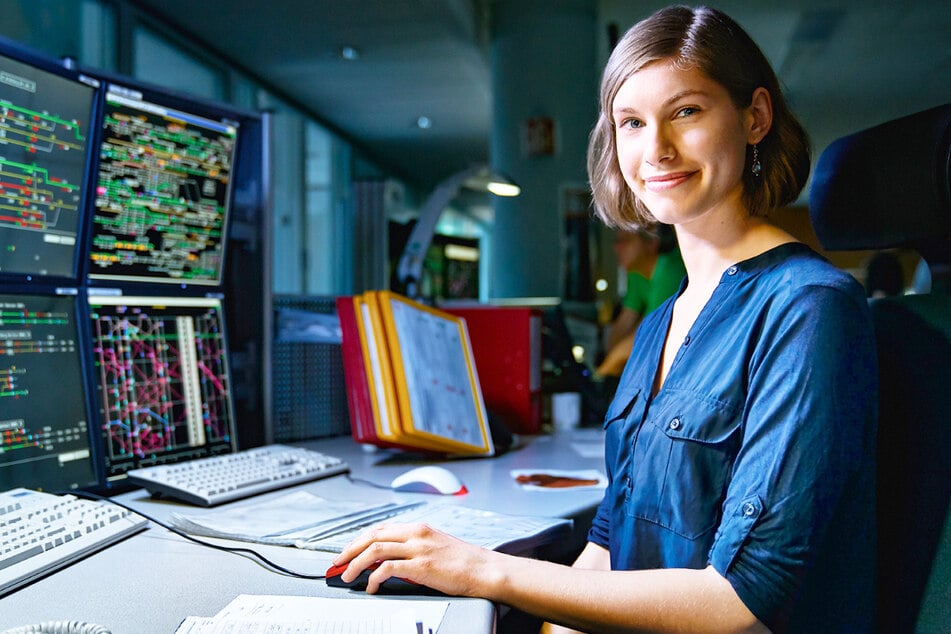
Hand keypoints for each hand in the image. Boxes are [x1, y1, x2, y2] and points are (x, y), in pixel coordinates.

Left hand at [332, 522, 499, 595]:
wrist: (484, 569)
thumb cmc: (463, 561)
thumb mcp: (435, 546)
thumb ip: (414, 547)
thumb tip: (391, 560)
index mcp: (419, 528)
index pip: (380, 529)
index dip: (360, 539)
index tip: (348, 551)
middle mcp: (416, 534)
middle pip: (372, 536)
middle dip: (350, 549)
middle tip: (338, 562)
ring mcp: (418, 549)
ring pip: (375, 550)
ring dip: (356, 563)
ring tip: (347, 576)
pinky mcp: (421, 566)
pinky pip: (388, 568)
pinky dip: (374, 577)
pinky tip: (371, 586)